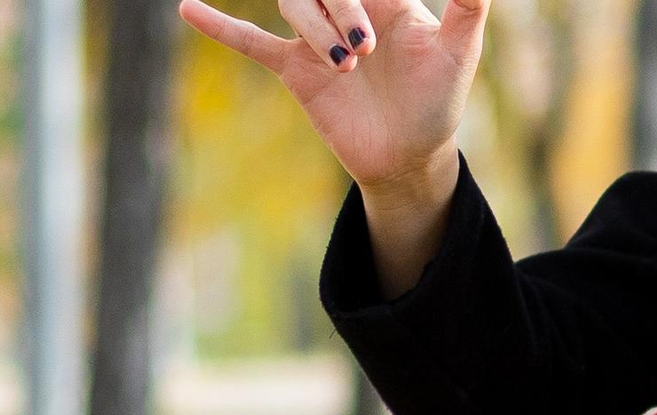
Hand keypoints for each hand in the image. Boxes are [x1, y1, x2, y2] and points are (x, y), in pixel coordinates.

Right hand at [179, 0, 482, 197]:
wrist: (410, 158)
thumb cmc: (439, 101)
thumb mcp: (460, 53)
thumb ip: (467, 7)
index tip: (357, 6)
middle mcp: (345, 8)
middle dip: (340, 9)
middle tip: (365, 51)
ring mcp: (314, 37)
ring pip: (293, 6)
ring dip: (316, 30)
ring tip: (346, 67)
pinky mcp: (295, 69)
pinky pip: (250, 41)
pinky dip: (222, 26)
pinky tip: (189, 9)